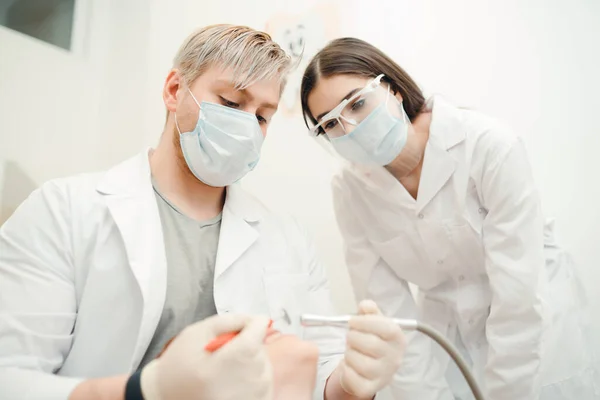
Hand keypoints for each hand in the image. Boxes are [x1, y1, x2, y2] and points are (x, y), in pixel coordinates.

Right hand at [141, 314, 272, 399]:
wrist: (166, 398)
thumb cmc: (178, 367)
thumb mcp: (196, 333)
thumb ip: (228, 321)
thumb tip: (254, 319)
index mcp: (234, 359)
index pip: (258, 331)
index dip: (253, 324)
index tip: (247, 325)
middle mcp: (248, 381)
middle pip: (260, 349)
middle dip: (246, 345)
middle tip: (222, 354)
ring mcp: (254, 397)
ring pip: (263, 366)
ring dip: (248, 363)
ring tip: (223, 370)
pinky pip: (263, 384)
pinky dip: (250, 379)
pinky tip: (231, 382)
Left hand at [338, 300, 404, 398]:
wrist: (371, 368)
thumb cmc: (372, 340)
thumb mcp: (373, 322)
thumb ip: (369, 311)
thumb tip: (366, 305)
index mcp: (398, 339)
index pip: (386, 328)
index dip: (365, 322)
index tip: (352, 321)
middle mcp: (395, 358)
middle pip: (371, 344)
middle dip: (354, 337)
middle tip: (350, 336)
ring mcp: (384, 375)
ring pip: (359, 361)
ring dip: (349, 353)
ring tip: (352, 350)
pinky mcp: (370, 388)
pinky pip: (352, 378)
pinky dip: (345, 369)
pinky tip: (349, 365)